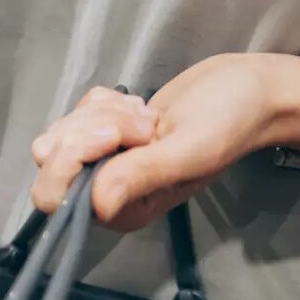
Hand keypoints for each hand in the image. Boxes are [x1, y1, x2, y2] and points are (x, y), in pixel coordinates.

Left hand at [30, 53, 299, 229]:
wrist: (249, 89)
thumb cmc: (229, 121)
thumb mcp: (188, 150)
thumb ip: (140, 175)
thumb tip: (96, 204)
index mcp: (124, 210)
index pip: (56, 197)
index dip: (72, 159)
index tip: (114, 134)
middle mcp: (108, 192)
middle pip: (50, 160)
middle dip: (90, 128)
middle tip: (142, 121)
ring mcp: (106, 161)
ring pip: (62, 131)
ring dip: (102, 112)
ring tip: (148, 115)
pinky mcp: (105, 133)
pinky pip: (78, 111)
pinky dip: (106, 100)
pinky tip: (141, 106)